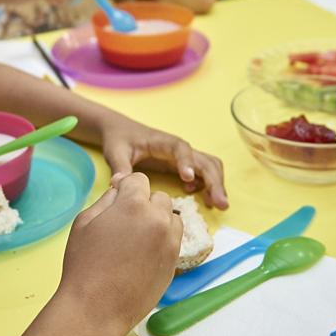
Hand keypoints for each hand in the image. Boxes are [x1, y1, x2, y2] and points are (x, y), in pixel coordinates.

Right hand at [56, 173, 181, 334]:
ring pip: (171, 217)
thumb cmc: (84, 265)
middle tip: (124, 222)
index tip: (117, 199)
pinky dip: (163, 239)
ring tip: (136, 237)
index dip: (126, 187)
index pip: (139, 180)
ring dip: (158, 220)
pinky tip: (143, 253)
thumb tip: (120, 187)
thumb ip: (106, 199)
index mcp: (134, 205)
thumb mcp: (84, 222)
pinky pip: (174, 239)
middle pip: (158, 197)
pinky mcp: (175, 262)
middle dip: (144, 203)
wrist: (96, 308)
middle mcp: (157, 220)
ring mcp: (169, 242)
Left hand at [100, 121, 228, 208]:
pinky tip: (204, 200)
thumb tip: (119, 184)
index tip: (188, 179)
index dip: (186, 162)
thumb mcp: (115, 152)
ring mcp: (182, 156)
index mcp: (162, 142)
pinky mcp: (182, 164)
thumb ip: (119, 167)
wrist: (120, 131)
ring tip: (217, 205)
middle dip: (214, 181)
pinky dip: (209, 185)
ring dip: (216, 184)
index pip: (180, 149)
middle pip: (203, 160)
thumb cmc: (119, 139)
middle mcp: (177, 148)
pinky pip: (203, 172)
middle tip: (220, 204)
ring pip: (209, 166)